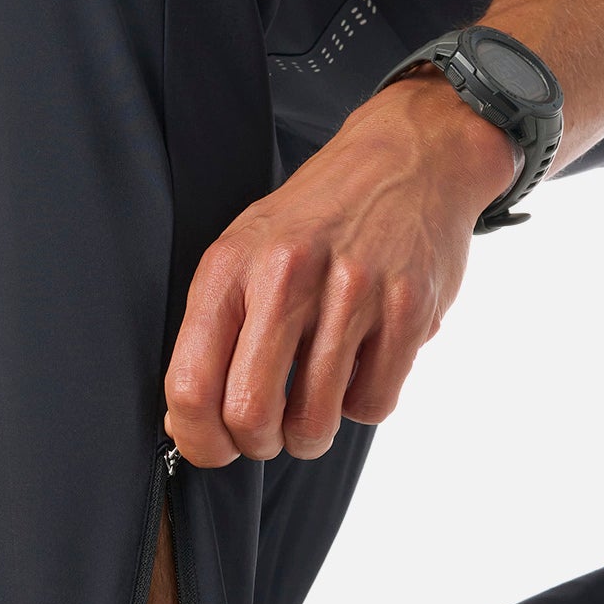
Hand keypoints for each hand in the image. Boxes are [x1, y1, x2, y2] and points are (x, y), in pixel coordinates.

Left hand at [163, 69, 518, 465]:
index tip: (215, 447)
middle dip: (258, 444)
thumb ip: (216, 331)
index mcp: (232, 266)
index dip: (199, 440)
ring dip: (311, 435)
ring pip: (314, 422)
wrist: (412, 157)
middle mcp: (287, 276)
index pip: (190, 385)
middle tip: (270, 433)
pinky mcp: (408, 311)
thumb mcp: (248, 250)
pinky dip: (364, 404)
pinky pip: (373, 403)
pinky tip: (362, 369)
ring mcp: (353, 293)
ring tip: (315, 408)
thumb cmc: (320, 220)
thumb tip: (191, 422)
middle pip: (250, 413)